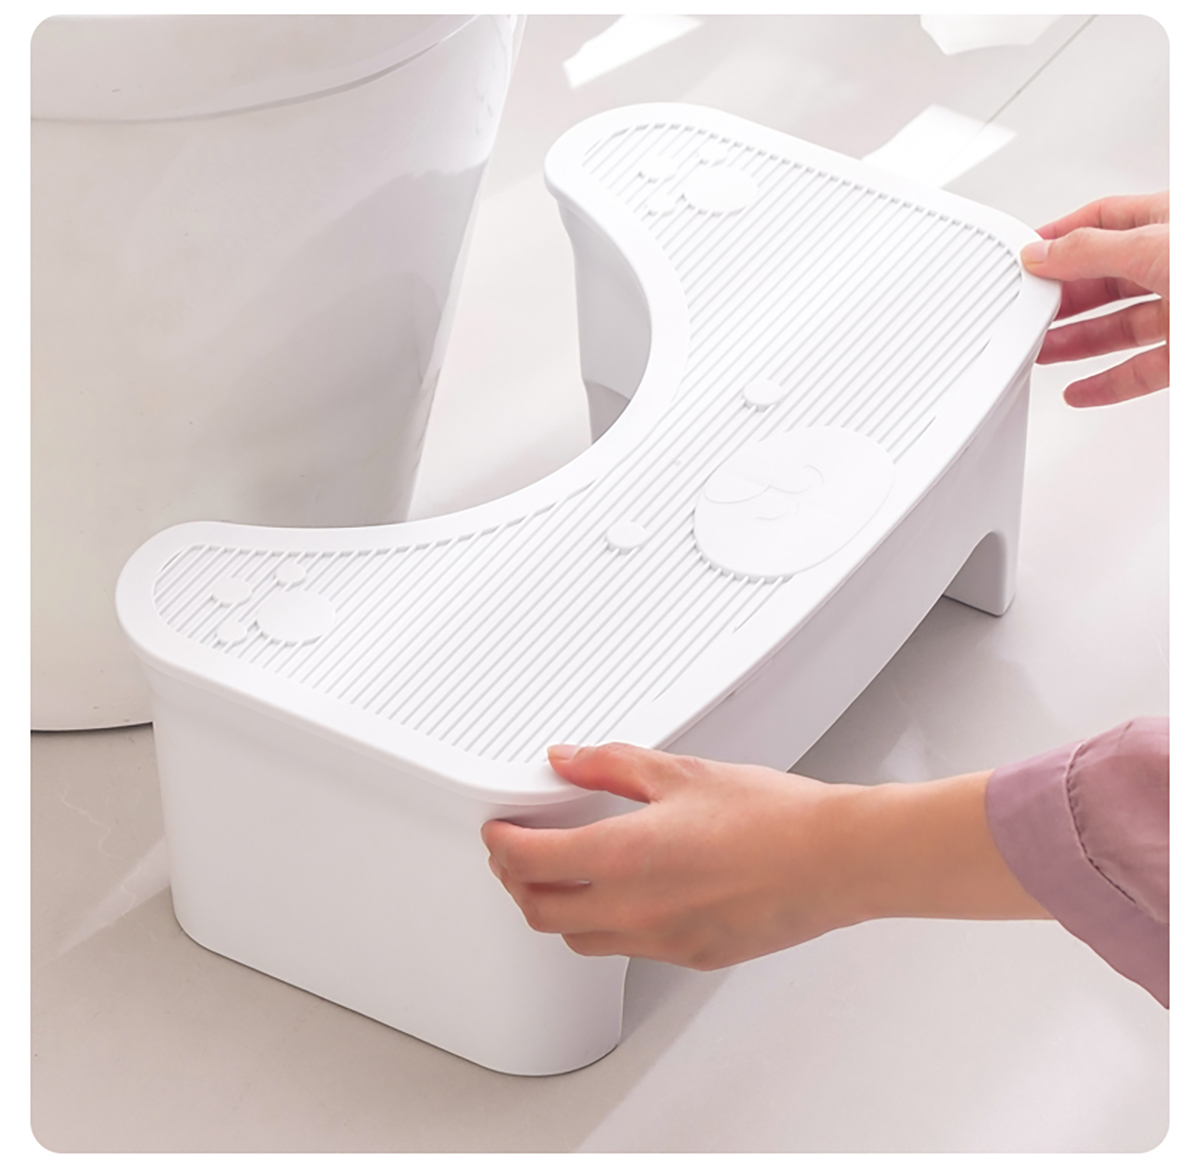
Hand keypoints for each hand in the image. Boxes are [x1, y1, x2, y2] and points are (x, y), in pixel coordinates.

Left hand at [482, 743, 1046, 969]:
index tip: (498, 828)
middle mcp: (634, 909)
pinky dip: (608, 923)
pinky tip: (628, 892)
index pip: (528, 861)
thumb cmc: (773, 816)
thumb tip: (566, 759)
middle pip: (539, 911)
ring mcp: (662, 942)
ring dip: (558, 908)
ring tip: (567, 873)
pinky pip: (628, 948)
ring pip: (579, 938)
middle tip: (519, 851)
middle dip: (516, 882)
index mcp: (624, 856)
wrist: (835, 859)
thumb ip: (610, 765)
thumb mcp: (680, 773)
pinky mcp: (691, 957)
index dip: (500, 844)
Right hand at [1021, 192, 1168, 406]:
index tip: (1025, 254)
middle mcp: (1178, 264)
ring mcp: (1187, 310)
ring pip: (1120, 326)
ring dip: (1076, 342)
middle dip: (1063, 295)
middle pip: (1107, 277)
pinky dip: (1108, 384)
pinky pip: (1141, 370)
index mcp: (1173, 222)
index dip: (1062, 235)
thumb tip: (1043, 252)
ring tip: (1039, 351)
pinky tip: (1082, 390)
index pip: (1105, 219)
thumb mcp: (1156, 248)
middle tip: (1026, 309)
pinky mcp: (1191, 353)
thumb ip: (1091, 251)